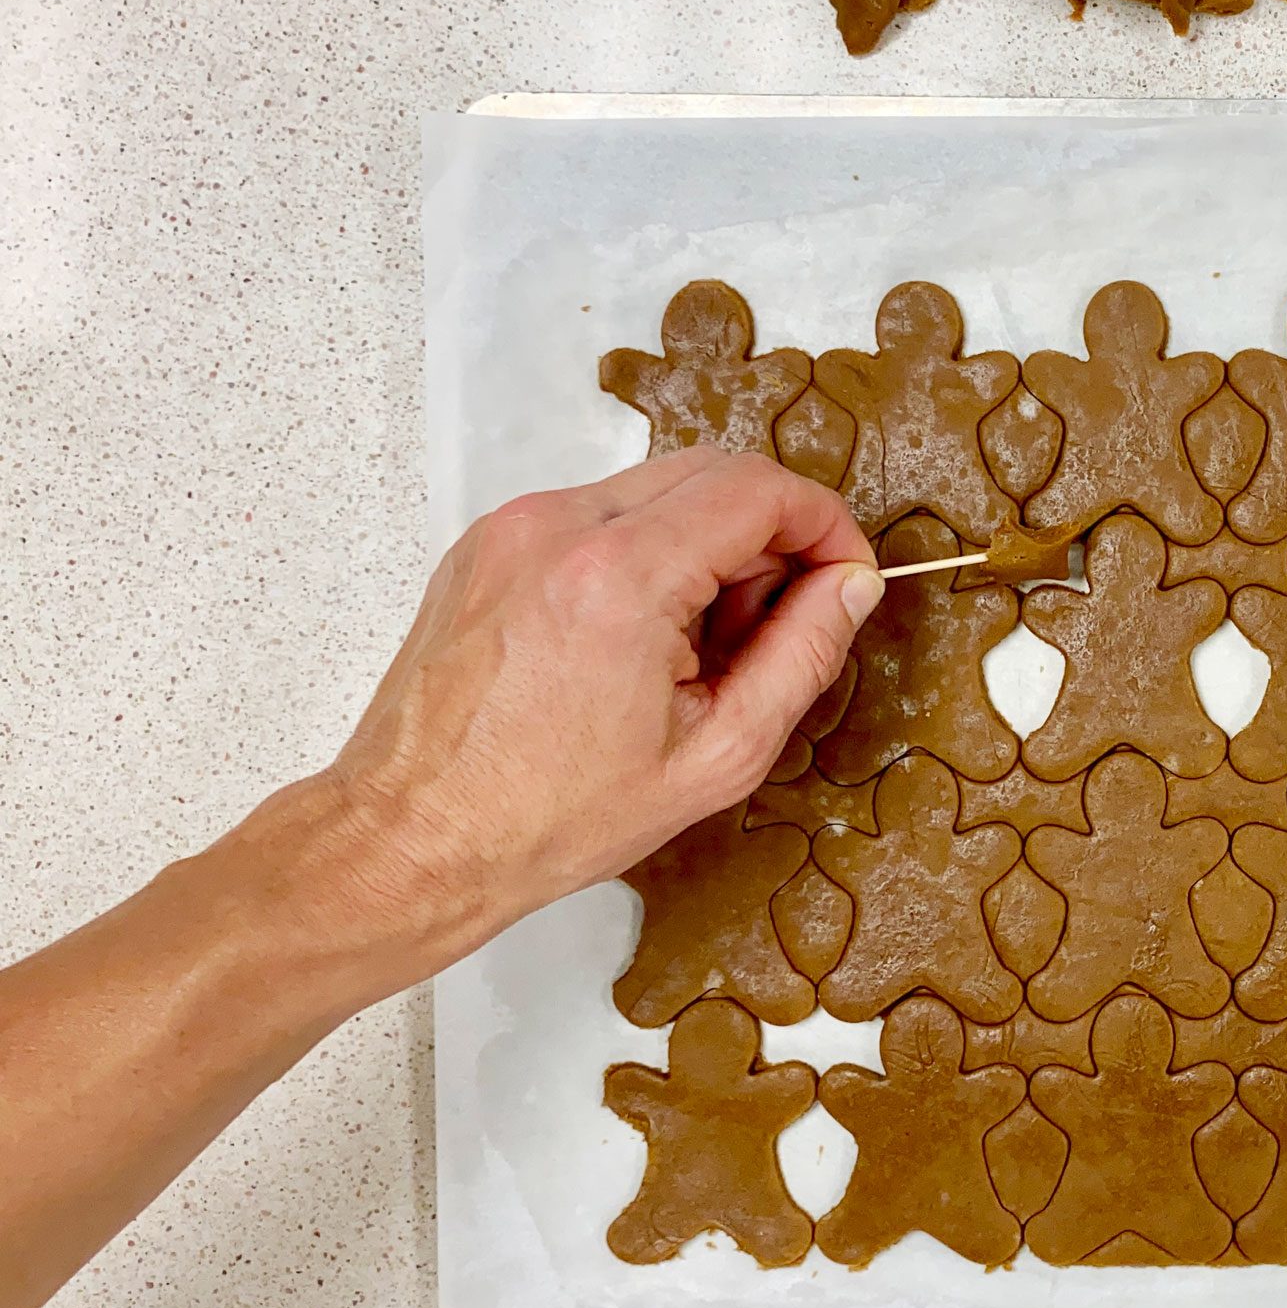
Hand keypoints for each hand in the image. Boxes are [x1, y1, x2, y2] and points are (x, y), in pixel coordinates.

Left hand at [322, 447, 881, 978]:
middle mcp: (560, 528)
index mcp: (621, 576)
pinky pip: (597, 515)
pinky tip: (639, 640)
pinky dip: (644, 555)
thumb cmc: (550, 816)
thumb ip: (801, 656)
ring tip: (700, 647)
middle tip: (777, 622)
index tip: (843, 575)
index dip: (824, 524)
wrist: (416, 835)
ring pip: (656, 489)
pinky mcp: (489, 542)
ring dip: (707, 544)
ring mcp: (514, 527)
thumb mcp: (716, 755)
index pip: (760, 488)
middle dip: (770, 533)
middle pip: (712, 471)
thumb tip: (849, 587)